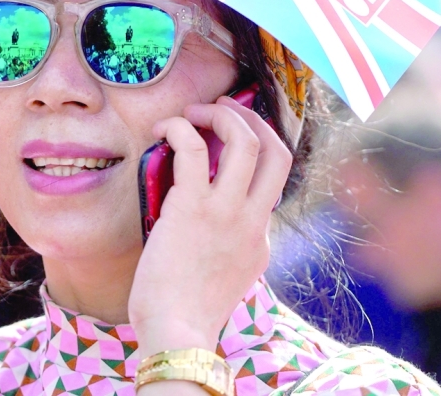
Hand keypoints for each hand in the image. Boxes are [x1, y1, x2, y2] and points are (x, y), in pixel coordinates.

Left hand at [128, 96, 291, 357]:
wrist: (176, 332)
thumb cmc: (185, 312)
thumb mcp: (224, 280)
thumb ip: (227, 250)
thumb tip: (206, 227)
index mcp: (259, 239)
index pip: (272, 181)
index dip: (254, 150)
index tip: (228, 137)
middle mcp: (253, 221)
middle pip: (276, 151)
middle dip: (253, 120)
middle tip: (224, 108)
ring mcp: (227, 212)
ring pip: (245, 141)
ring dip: (220, 115)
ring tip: (194, 111)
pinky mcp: (192, 207)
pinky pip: (192, 148)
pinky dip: (179, 127)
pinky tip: (163, 128)